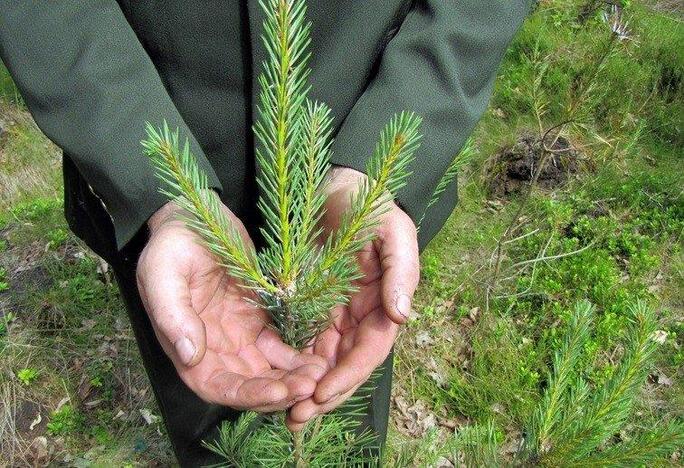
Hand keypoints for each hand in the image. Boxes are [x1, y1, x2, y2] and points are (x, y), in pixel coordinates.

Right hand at [137, 197, 327, 411]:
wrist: (194, 217)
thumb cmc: (172, 245)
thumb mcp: (162, 274)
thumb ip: (173, 314)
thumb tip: (189, 355)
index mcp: (187, 347)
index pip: (217, 386)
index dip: (247, 395)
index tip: (277, 393)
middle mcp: (215, 350)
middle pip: (248, 385)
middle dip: (279, 391)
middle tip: (310, 386)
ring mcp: (239, 337)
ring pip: (268, 371)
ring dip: (291, 378)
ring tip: (319, 375)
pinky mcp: (258, 321)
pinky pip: (280, 348)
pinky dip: (297, 357)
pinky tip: (318, 358)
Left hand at [286, 167, 419, 429]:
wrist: (336, 184)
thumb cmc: (369, 204)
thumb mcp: (392, 229)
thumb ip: (401, 270)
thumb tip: (403, 315)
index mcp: (384, 302)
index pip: (370, 349)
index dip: (350, 374)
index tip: (324, 393)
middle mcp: (361, 315)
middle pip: (345, 365)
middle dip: (325, 393)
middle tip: (296, 418)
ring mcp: (336, 313)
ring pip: (323, 361)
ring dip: (306, 388)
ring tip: (284, 413)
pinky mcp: (312, 307)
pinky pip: (303, 342)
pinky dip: (291, 364)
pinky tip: (272, 379)